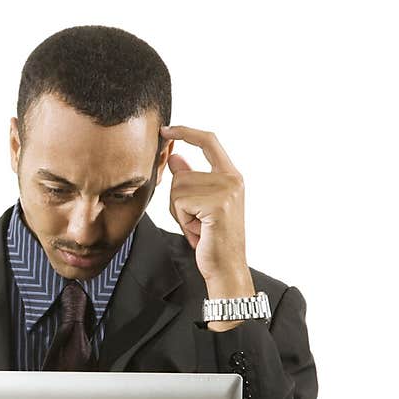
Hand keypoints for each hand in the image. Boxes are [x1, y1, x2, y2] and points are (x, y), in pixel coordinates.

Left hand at [160, 125, 251, 292]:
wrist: (226, 268)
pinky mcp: (217, 204)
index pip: (209, 141)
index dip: (186, 132)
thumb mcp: (198, 206)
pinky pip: (179, 203)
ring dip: (179, 213)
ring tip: (198, 227)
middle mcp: (233, 179)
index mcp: (232, 176)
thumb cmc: (212, 239)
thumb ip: (190, 180)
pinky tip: (198, 231)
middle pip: (182, 175)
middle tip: (195, 222)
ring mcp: (227, 190)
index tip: (166, 130)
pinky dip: (182, 220)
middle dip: (177, 201)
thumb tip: (175, 156)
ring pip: (178, 189)